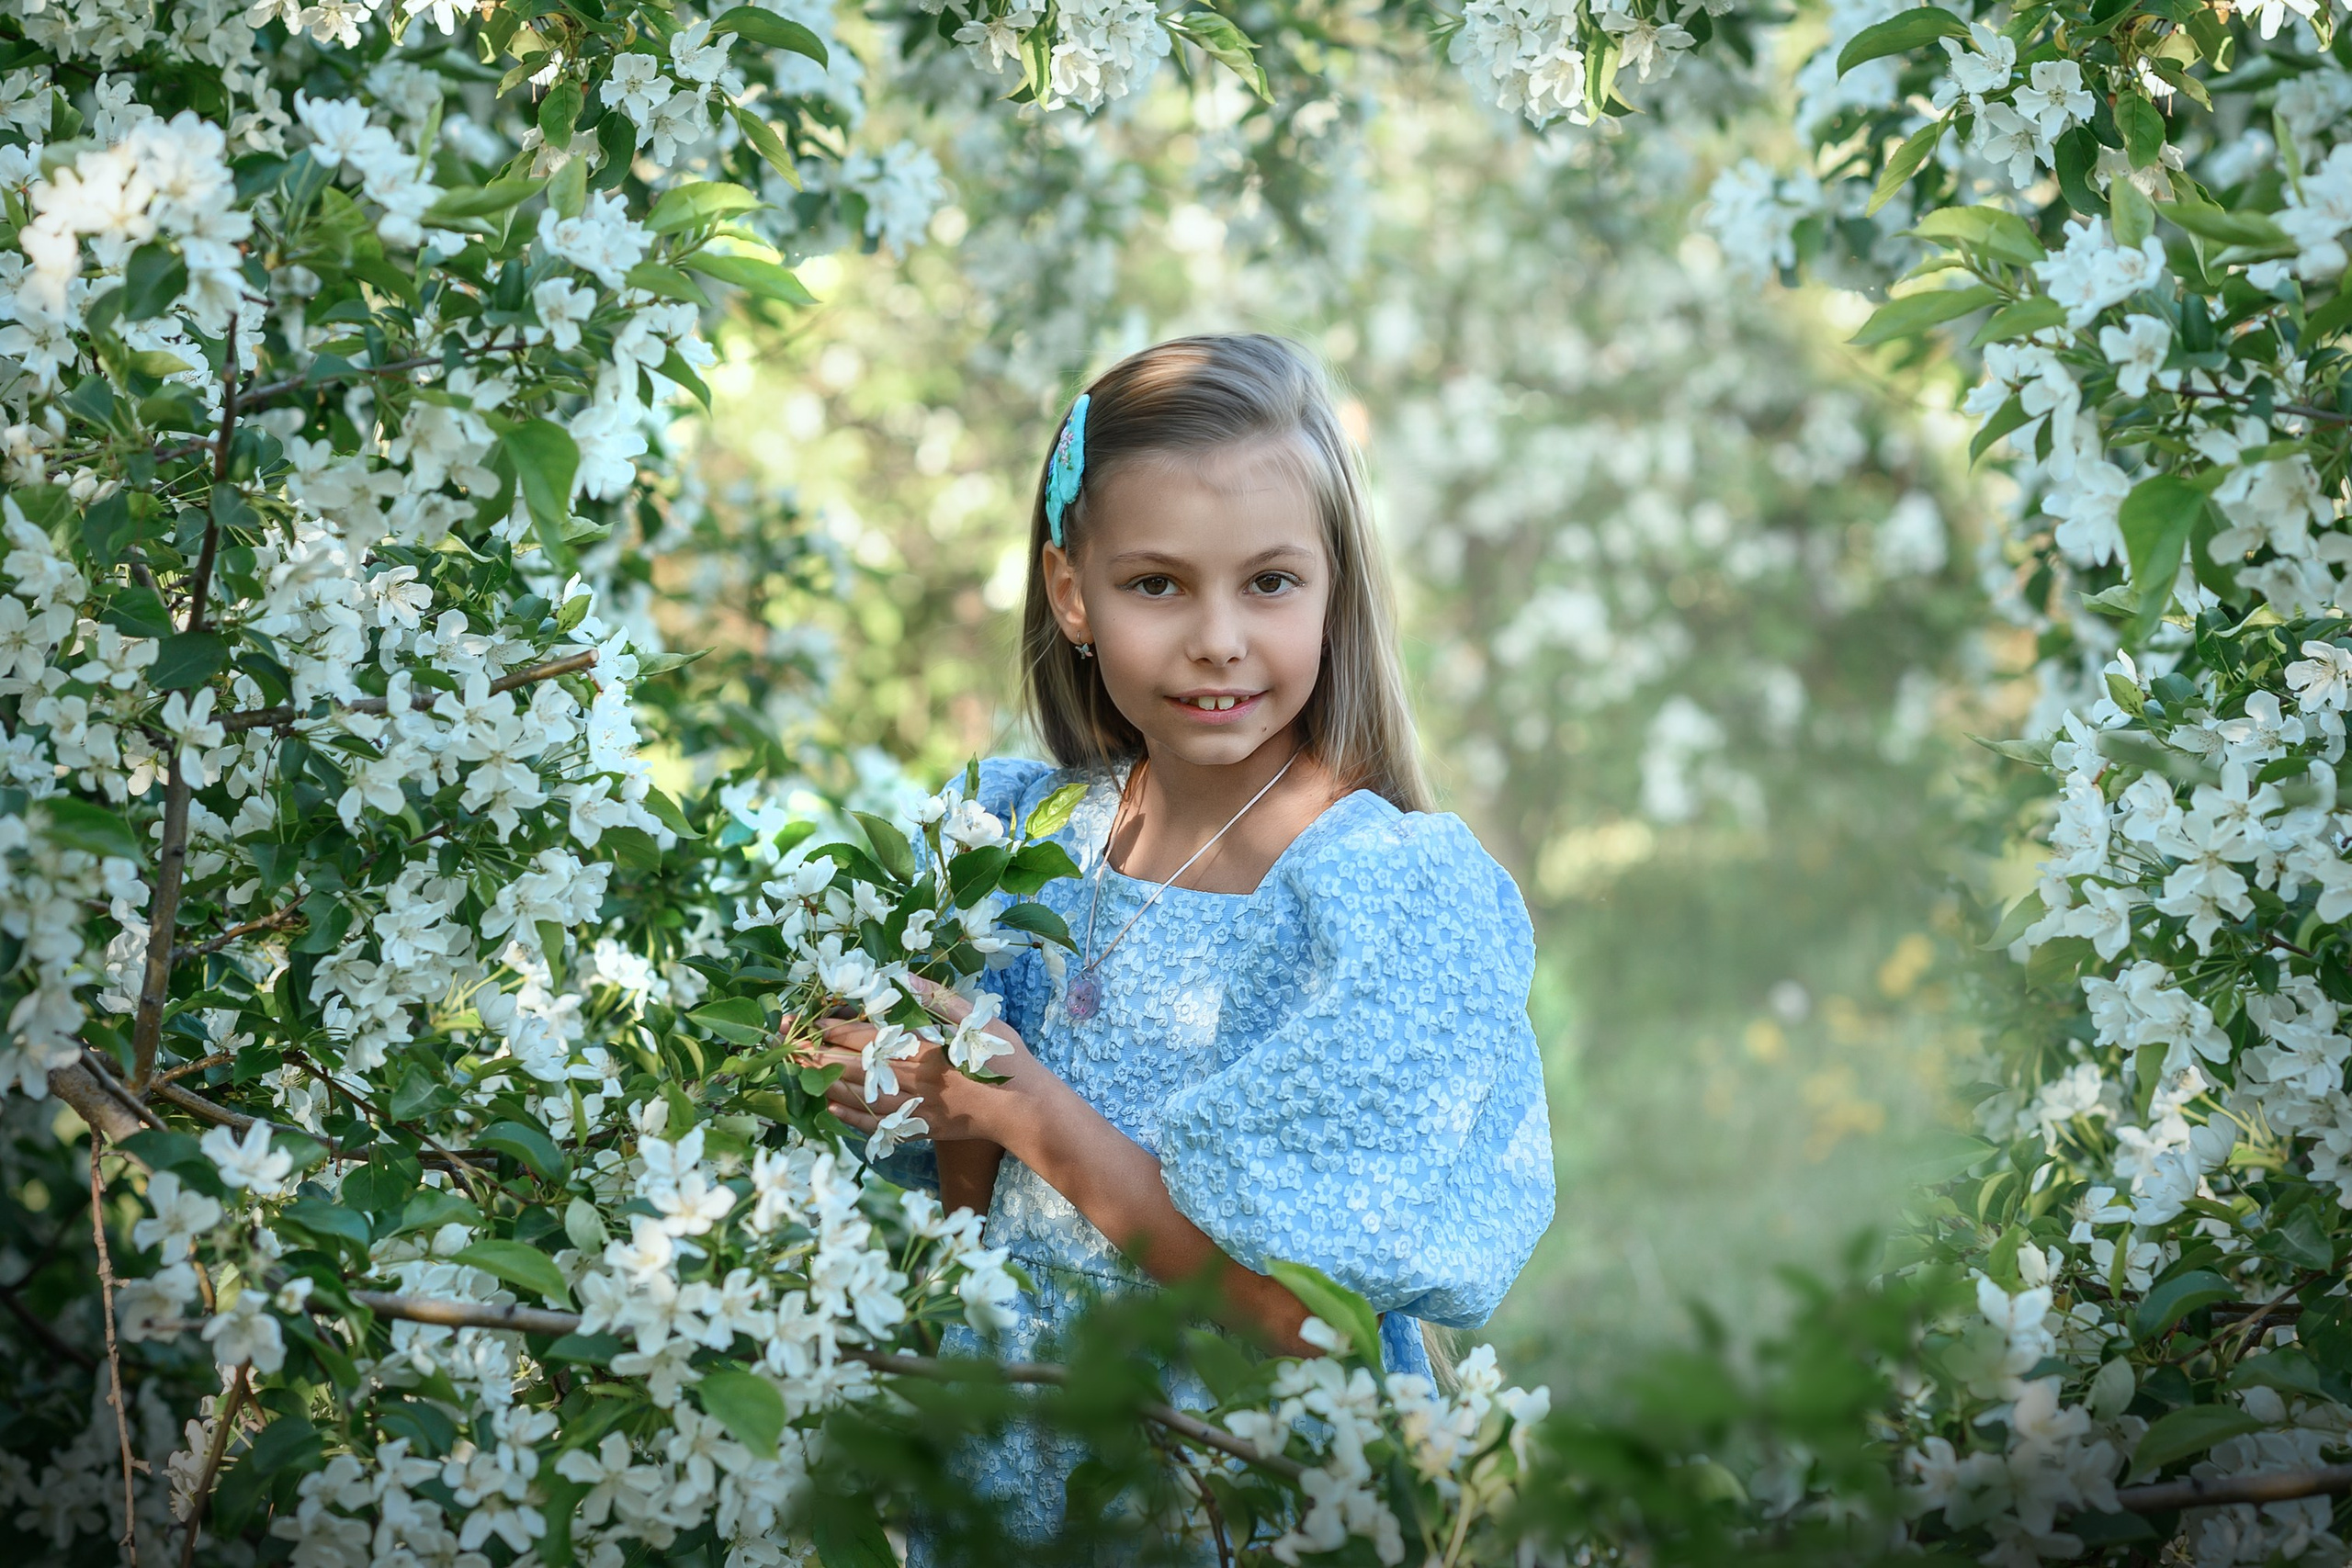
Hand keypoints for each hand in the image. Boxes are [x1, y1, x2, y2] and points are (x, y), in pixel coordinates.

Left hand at [805, 976, 1038, 1144]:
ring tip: (799, 1071)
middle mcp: (907, 1078)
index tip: (809, 1021)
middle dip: (815, 1054)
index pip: (862, 1037)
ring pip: (855, 1095)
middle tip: (788, 1045)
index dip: (831, 1029)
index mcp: (918, 1048)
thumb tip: (901, 976)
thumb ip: (936, 997)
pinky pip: (873, 1124)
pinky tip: (831, 1107)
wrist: (1022, 1108)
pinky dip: (848, 1116)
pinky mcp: (916, 1128)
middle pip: (849, 1066)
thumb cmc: (1003, 1059)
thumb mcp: (975, 1018)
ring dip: (824, 1082)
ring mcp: (909, 1107)